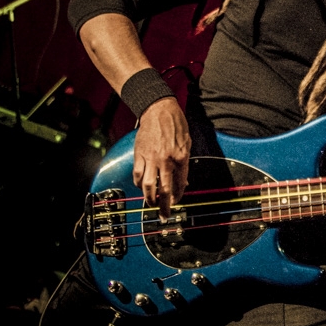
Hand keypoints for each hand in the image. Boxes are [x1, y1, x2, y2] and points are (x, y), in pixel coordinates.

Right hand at [133, 97, 190, 218]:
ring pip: (148, 185)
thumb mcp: (187, 143)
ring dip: (150, 198)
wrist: (159, 110)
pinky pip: (138, 174)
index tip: (176, 202)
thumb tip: (183, 180)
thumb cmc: (176, 124)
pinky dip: (139, 184)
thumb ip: (184, 163)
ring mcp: (151, 158)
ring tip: (151, 204)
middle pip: (165, 189)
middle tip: (164, 215)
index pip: (180, 183)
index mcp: (181, 157)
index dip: (178, 196)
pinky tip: (142, 187)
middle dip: (165, 205)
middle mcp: (166, 160)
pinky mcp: (139, 155)